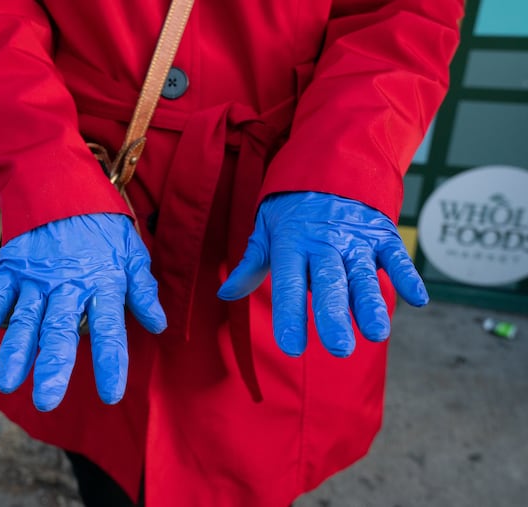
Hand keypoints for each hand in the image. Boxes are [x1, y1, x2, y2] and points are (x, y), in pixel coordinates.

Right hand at [0, 213, 166, 410]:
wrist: (62, 184)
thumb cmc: (103, 226)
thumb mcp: (132, 253)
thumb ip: (142, 290)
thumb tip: (159, 324)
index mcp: (103, 283)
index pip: (109, 329)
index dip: (110, 362)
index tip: (110, 394)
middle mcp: (69, 284)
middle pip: (60, 330)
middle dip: (53, 367)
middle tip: (47, 401)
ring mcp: (37, 277)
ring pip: (25, 319)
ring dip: (15, 352)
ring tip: (8, 382)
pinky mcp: (12, 268)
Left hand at [217, 192, 427, 357]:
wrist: (328, 165)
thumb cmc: (290, 209)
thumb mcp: (265, 230)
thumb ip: (251, 264)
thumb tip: (225, 292)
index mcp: (291, 243)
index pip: (289, 284)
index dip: (290, 315)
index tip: (292, 347)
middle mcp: (324, 243)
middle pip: (329, 283)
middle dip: (334, 315)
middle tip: (339, 348)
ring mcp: (356, 239)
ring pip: (363, 274)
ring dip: (371, 303)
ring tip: (377, 333)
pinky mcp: (382, 234)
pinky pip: (397, 256)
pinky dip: (408, 275)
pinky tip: (417, 299)